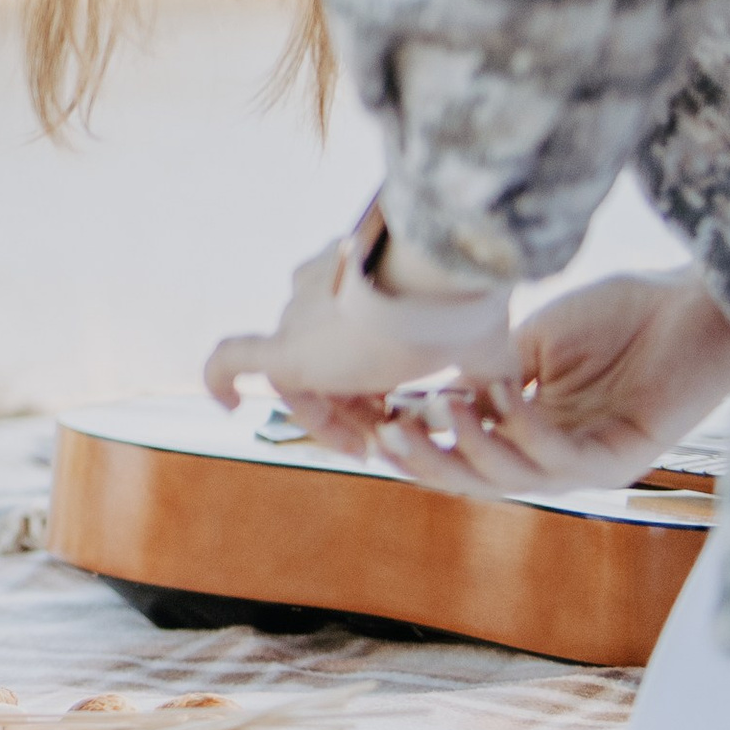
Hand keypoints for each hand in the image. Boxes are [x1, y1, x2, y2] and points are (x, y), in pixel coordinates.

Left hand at [205, 205, 515, 452]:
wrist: (438, 285)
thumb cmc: (464, 306)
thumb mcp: (481, 342)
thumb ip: (485, 368)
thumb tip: (509, 394)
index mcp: (360, 283)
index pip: (349, 343)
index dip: (371, 385)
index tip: (399, 417)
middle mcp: (320, 293)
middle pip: (325, 365)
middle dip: (354, 408)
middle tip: (384, 440)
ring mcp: (298, 319)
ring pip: (298, 380)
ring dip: (328, 418)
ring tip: (363, 446)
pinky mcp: (285, 351)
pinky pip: (230, 361)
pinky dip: (220, 380)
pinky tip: (224, 405)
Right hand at [369, 271, 729, 501]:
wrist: (691, 302)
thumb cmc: (619, 313)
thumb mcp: (531, 342)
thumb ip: (482, 370)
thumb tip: (420, 387)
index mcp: (528, 431)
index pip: (461, 453)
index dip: (415, 442)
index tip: (369, 415)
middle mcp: (553, 456)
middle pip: (477, 479)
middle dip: (426, 461)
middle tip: (382, 433)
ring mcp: (588, 462)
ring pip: (512, 478)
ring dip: (468, 448)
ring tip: (435, 408)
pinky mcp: (621, 457)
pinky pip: (558, 456)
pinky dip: (522, 428)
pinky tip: (500, 393)